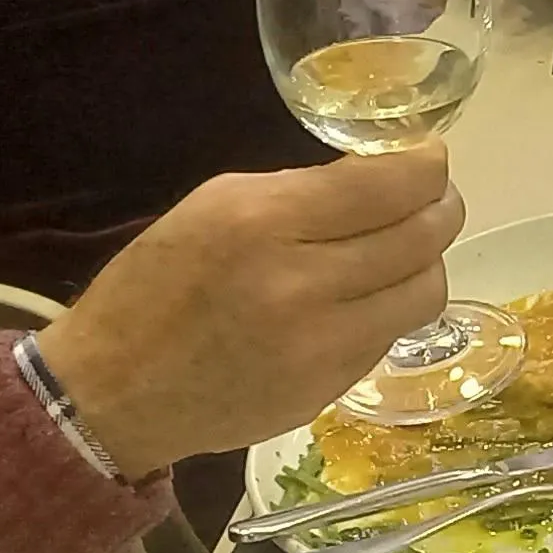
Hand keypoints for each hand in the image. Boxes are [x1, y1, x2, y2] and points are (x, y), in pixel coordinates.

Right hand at [35, 147, 469, 474]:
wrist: (112, 395)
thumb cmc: (153, 286)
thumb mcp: (214, 205)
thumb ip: (300, 190)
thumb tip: (380, 178)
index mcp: (263, 224)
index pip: (389, 187)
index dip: (426, 166)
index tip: (427, 157)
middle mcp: (302, 287)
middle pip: (423, 238)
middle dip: (440, 207)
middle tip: (431, 198)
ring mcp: (321, 349)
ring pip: (425, 293)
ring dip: (426, 262)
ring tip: (404, 249)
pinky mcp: (328, 392)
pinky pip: (390, 336)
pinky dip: (389, 309)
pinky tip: (363, 297)